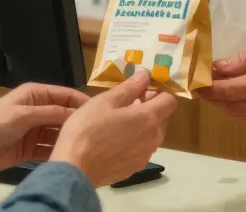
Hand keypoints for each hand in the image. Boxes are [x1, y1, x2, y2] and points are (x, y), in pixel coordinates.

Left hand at [0, 83, 88, 172]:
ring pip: (57, 132)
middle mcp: (37, 110)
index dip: (80, 101)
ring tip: (84, 145)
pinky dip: (57, 151)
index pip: (64, 95)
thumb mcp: (23, 114)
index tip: (98, 111)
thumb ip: (50, 113)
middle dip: (76, 122)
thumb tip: (76, 112)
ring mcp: (34, 130)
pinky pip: (49, 148)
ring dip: (67, 138)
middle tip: (95, 132)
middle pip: (63, 115)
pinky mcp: (30, 148)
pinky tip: (68, 155)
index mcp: (35, 95)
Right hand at [49, 70, 177, 186]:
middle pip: (162, 117)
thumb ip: (129, 87)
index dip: (158, 92)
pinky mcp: (135, 168)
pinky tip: (113, 141)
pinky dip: (134, 142)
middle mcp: (154, 138)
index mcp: (150, 118)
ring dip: (142, 125)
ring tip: (117, 123)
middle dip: (149, 108)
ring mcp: (145, 156)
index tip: (141, 90)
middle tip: (126, 104)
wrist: (75, 169)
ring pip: (152, 134)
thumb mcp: (106, 101)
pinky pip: (142, 149)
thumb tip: (145, 76)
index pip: (170, 100)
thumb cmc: (89, 129)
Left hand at [198, 40, 245, 127]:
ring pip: (239, 115)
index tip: (195, 79)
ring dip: (222, 105)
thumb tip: (219, 67)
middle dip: (211, 97)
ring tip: (210, 92)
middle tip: (197, 86)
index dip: (210, 87)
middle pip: (232, 106)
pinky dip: (237, 110)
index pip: (233, 89)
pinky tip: (231, 99)